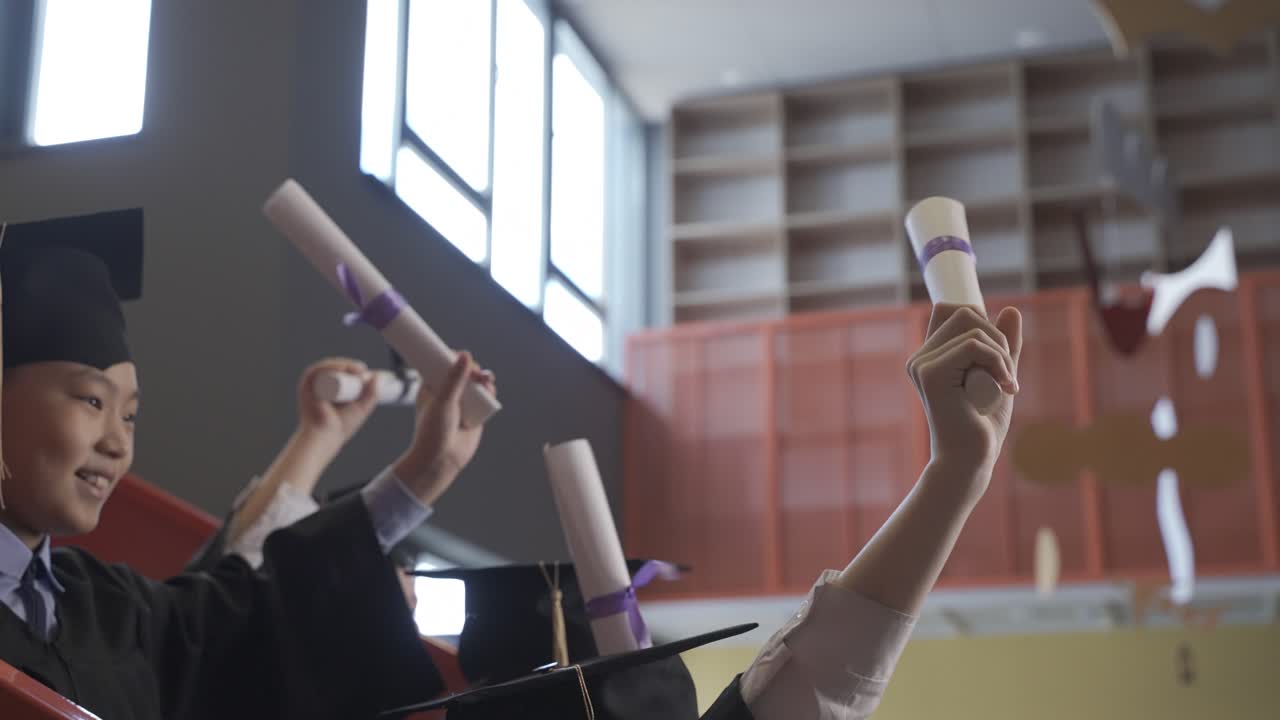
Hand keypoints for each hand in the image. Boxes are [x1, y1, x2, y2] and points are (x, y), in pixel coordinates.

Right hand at [295, 357, 378, 455]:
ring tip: (356, 370)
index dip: (353, 368)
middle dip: (349, 365)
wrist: (325, 437)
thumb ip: (371, 394)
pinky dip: (327, 367)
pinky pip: (314, 372)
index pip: (342, 372)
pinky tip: (340, 368)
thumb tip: (376, 377)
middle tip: (362, 370)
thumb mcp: (361, 408)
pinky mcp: (305, 387)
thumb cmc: (341, 427)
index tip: (365, 370)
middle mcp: (319, 385)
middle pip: (335, 368)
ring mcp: (312, 385)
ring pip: (327, 368)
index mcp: (330, 389)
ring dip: (342, 364)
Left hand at [393, 351, 496, 505]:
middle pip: (463, 371)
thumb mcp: (442, 401)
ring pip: (476, 383)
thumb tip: (465, 355)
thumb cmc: (433, 432)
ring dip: (483, 379)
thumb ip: (454, 378)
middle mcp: (447, 392)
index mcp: (431, 386)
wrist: (441, 461)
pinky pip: (485, 397)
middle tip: (476, 373)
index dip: (453, 357)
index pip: (442, 363)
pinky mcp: (475, 413)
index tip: (461, 355)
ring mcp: (462, 403)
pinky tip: (490, 390)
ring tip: (486, 380)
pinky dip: (489, 392)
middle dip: (473, 369)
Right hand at [906, 303, 1022, 493]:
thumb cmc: (983, 426)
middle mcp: (920, 358)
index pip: (952, 310)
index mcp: (930, 357)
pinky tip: (1005, 387)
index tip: (998, 356)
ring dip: (1002, 354)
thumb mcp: (1000, 376)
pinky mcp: (930, 374)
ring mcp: (922, 364)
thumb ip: (1003, 346)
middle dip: (998, 338)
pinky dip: (998, 362)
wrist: (971, 461)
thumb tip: (1011, 310)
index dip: (980, 320)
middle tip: (1007, 375)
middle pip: (966, 313)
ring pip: (973, 327)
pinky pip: (974, 345)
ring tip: (1006, 384)